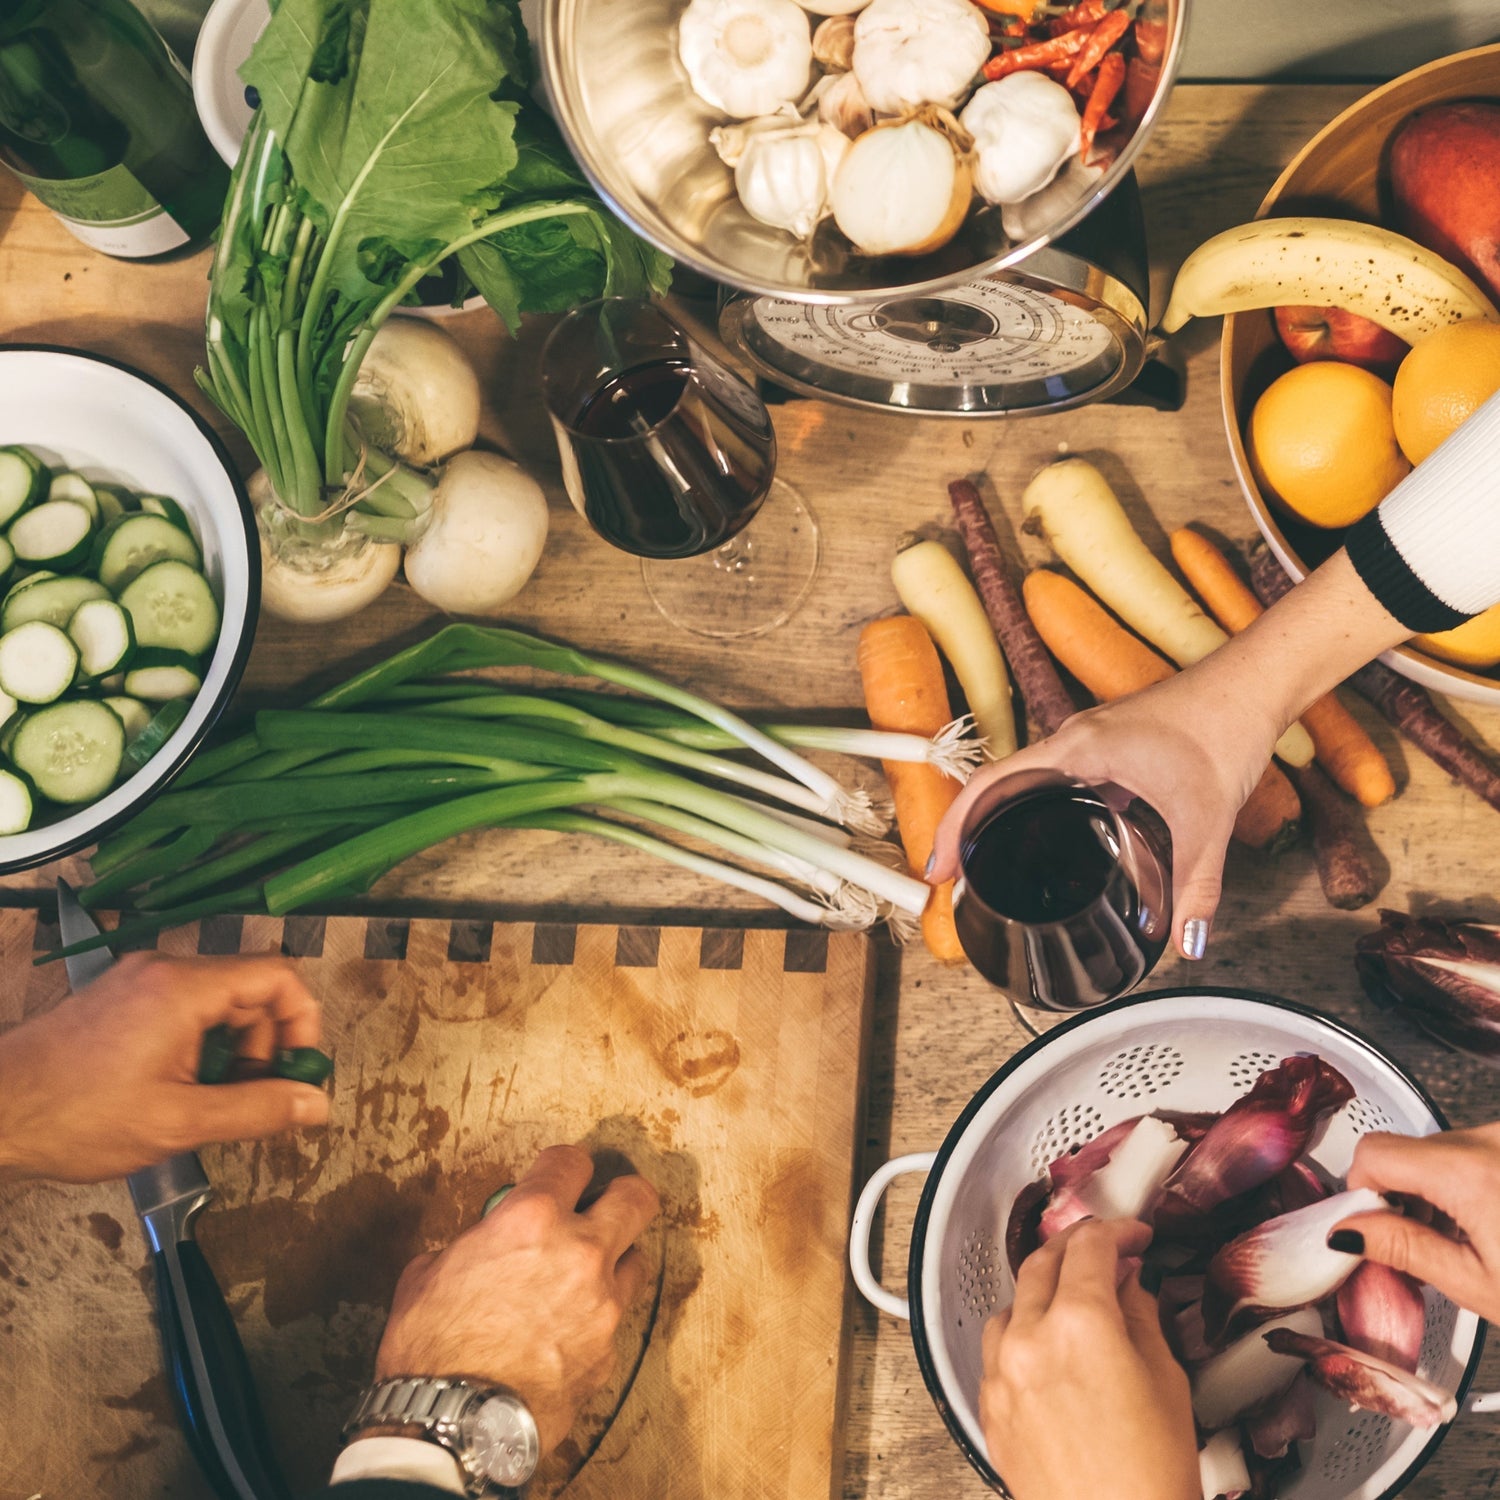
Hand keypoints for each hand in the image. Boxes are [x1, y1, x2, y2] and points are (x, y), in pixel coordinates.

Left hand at [0, 952, 328, 1184]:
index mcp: (184, 987)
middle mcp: (164, 970)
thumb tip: (316, 1105)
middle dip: (264, 1044)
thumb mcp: (180, 1123)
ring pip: (217, 1001)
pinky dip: (198, 1045)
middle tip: (251, 1097)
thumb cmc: (76, 1117)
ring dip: (230, 1049)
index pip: (278, 976)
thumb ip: (257, 1110)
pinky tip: (177, 1090)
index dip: (302, 1022)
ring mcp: (138, 980)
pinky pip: (183, 1008)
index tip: (296, 1070)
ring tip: (209, 1101)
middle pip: (249, 988)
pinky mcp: (119, 998)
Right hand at [375, 1144, 659, 1456]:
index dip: (564, 1164)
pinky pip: (618, 1317)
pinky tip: (573, 1325)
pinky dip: (600, 1314)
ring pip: (637, 1259)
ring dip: (616, 1259)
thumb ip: (475, 1242)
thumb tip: (484, 1243)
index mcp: (531, 1219)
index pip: (572, 1161)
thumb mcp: (432, 1272)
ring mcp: (602, 1303)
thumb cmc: (433, 1350)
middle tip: (604, 1203)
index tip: (560, 1171)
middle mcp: (579, 1252)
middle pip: (636, 1197)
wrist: (455, 1424)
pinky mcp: (609, 1350)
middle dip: (621, 1194)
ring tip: (587, 1272)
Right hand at [931, 673, 1280, 958]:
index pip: (993, 784)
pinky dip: (1025, 801)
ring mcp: (1085, 736)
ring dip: (992, 812)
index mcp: (1078, 749)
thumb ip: (1197, 888)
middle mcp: (1072, 738)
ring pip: (1019, 776)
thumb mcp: (1207, 821)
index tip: (939, 868)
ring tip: (981, 859)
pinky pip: (1045, 772)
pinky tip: (1038, 832)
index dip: (955, 826)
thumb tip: (1186, 941)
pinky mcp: (1103, 740)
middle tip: (950, 876)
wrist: (1249, 685)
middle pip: (994, 781)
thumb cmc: (1222, 730)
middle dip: (963, 827)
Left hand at [980, 1220, 1198, 1499]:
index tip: (1133, 1236)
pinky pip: (997, 1350)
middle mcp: (1030, 1340)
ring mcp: (1001, 1374)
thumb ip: (1140, 1316)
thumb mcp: (1166, 1381)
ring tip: (1074, 1299)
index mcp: (1080, 1326)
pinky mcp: (990, 1407)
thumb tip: (1127, 1281)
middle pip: (1043, 1263)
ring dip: (1043, 1290)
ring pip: (1013, 1303)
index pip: (1091, 1248)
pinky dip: (1022, 1335)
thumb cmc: (1151, 1476)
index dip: (1117, 1232)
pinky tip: (1047, 1346)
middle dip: (1076, 1248)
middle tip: (1105, 1250)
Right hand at [1338, 1125, 1499, 1323]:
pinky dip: (1462, 1181)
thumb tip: (1347, 1232)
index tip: (1372, 1226)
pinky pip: (1468, 1150)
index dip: (1361, 1190)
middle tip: (1418, 1243)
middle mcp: (1488, 1139)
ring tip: (1461, 1238)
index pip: (1374, 1153)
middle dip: (1399, 1194)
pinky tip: (1483, 1220)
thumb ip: (1403, 1248)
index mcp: (1469, 1171)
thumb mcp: (1477, 1283)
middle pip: (1404, 1150)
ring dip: (1432, 1188)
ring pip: (1435, 1150)